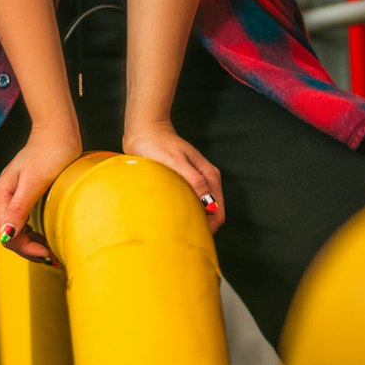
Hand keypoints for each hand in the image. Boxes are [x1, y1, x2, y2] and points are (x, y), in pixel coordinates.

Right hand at [0, 119, 82, 265]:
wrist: (58, 131)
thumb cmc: (50, 153)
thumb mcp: (35, 182)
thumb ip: (19, 209)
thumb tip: (6, 235)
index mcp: (2, 195)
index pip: (6, 234)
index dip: (25, 249)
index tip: (48, 253)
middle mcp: (3, 197)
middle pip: (10, 234)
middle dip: (29, 249)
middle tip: (53, 257)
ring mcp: (13, 195)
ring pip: (16, 229)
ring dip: (31, 243)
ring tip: (51, 250)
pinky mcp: (24, 193)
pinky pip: (23, 221)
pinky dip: (33, 233)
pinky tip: (46, 236)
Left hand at [120, 119, 224, 233]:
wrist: (146, 131)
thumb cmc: (159, 145)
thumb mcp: (176, 162)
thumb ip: (194, 180)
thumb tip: (208, 202)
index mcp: (210, 176)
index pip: (218, 211)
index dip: (210, 226)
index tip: (192, 233)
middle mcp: (207, 179)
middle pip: (213, 212)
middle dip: (203, 225)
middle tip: (182, 232)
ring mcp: (197, 181)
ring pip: (203, 208)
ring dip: (194, 218)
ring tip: (177, 224)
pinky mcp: (186, 182)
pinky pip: (193, 202)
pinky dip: (187, 210)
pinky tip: (174, 213)